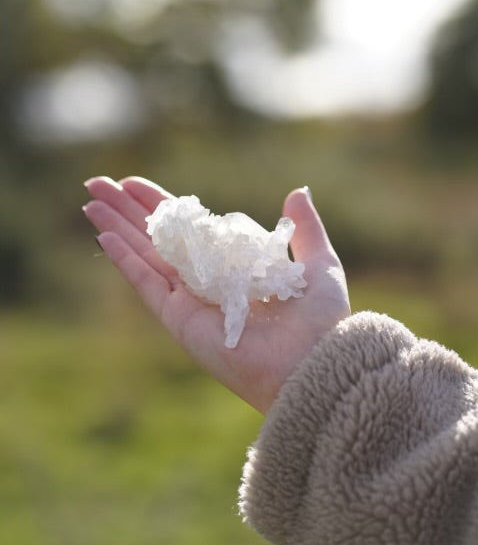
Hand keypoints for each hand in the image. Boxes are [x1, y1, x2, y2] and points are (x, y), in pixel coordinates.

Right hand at [83, 177, 350, 413]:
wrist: (312, 362)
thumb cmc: (321, 319)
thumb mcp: (318, 262)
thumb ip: (304, 228)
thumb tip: (296, 192)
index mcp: (231, 265)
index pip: (186, 228)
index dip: (159, 204)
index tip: (133, 183)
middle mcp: (204, 281)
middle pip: (156, 237)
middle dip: (126, 210)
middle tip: (97, 183)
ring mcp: (189, 300)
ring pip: (143, 254)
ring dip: (115, 227)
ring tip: (90, 200)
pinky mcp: (179, 319)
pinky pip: (146, 282)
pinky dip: (124, 258)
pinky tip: (104, 234)